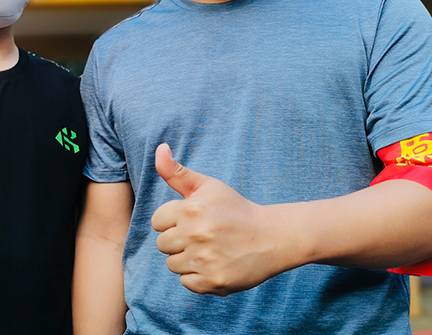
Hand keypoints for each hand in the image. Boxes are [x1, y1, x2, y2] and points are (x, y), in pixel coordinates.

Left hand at [150, 144, 292, 295]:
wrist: (273, 237)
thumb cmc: (236, 209)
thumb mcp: (209, 186)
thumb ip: (177, 172)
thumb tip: (159, 148)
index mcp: (190, 209)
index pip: (157, 222)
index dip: (173, 220)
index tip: (193, 220)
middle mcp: (195, 234)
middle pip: (162, 244)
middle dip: (178, 240)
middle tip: (203, 235)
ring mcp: (204, 260)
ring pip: (173, 264)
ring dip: (187, 259)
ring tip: (209, 250)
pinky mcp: (214, 281)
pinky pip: (187, 282)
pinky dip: (198, 276)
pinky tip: (215, 264)